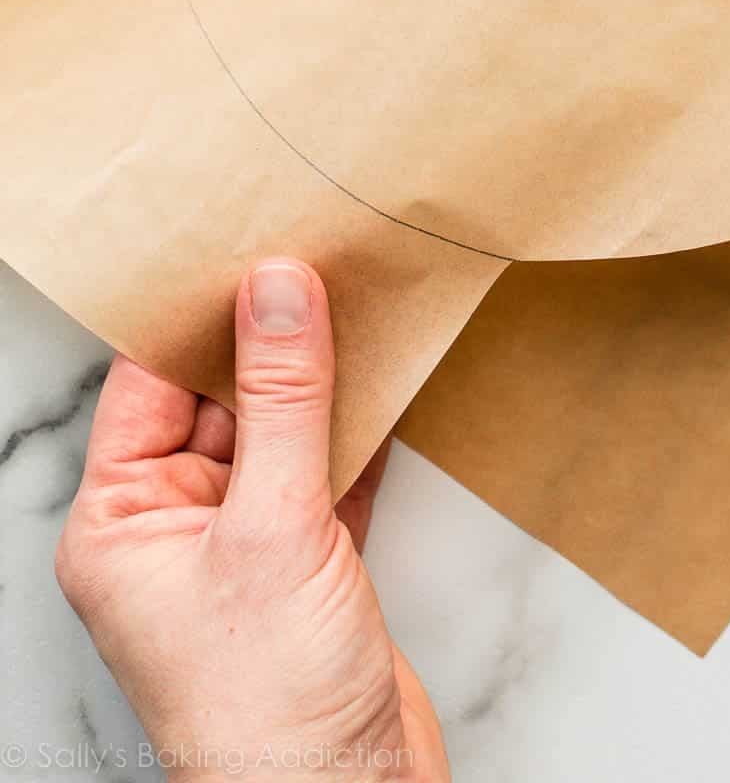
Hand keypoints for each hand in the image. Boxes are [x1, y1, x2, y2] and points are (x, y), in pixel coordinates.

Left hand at [55, 260, 449, 782]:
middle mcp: (174, 528)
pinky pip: (327, 468)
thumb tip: (278, 288)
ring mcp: (244, 545)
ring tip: (364, 296)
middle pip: (222, 399)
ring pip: (281, 430)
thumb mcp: (272, 528)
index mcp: (122, 523)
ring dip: (323, 376)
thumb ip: (283, 400)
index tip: (251, 239)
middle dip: (271, 336)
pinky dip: (360, 426)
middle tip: (321, 255)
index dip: (200, 314)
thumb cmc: (269, 708)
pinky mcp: (308, 562)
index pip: (151, 385)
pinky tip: (390, 373)